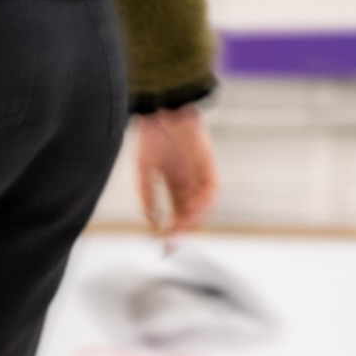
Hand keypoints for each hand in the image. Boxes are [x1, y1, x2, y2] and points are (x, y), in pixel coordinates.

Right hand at [136, 107, 218, 237]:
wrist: (160, 110)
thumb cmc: (151, 134)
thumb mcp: (143, 172)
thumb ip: (147, 198)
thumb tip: (152, 223)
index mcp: (174, 181)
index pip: (176, 213)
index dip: (171, 231)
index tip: (163, 246)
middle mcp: (189, 180)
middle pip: (191, 213)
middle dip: (182, 232)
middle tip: (171, 245)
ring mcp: (200, 172)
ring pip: (204, 205)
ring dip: (193, 220)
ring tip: (179, 229)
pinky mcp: (208, 163)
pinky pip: (212, 188)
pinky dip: (204, 203)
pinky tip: (190, 211)